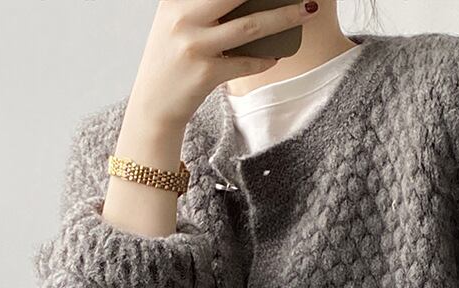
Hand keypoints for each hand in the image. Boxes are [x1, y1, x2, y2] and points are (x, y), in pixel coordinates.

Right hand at [130, 0, 322, 128]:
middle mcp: (183, 19)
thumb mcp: (176, 25)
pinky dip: (265, 59)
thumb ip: (200, 8)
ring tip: (305, 11)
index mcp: (176, 1)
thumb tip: (245, 3)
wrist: (153, 106)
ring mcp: (194, 46)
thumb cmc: (171, 63)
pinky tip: (277, 54)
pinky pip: (246, 63)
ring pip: (250, 26)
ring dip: (284, 18)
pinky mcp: (206, 74)